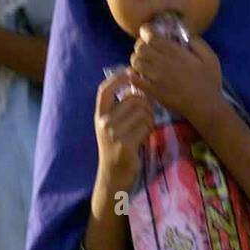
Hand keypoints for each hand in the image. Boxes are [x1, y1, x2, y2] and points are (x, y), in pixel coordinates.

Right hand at [94, 69, 155, 193]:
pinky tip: (146, 136)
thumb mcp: (111, 127)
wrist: (113, 177)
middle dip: (146, 104)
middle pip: (132, 99)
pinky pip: (145, 126)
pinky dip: (150, 129)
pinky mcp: (126, 145)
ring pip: (142, 112)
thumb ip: (119, 109)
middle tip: (148, 114)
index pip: (105, 89)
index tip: (132, 73)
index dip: (119, 77)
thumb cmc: (116, 149)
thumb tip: (136, 85)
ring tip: (147, 127)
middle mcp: (104, 123)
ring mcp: (114, 134)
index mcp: (99, 116)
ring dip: (150, 118)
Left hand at [129, 27, 222, 131]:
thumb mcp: (210, 57)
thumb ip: (197, 43)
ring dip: (136, 61)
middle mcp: (163, 62)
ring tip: (141, 63)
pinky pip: (135, 80)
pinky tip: (137, 76)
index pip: (151, 36)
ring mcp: (157, 78)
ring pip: (135, 62)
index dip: (146, 32)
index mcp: (175, 52)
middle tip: (145, 50)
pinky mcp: (153, 91)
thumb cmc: (210, 82)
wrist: (205, 107)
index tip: (148, 34)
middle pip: (140, 48)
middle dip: (140, 46)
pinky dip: (133, 76)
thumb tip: (186, 35)